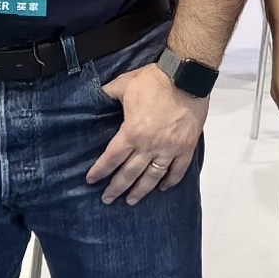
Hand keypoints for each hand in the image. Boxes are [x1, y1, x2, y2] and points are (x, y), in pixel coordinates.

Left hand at [89, 56, 208, 205]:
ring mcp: (169, 149)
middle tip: (108, 199)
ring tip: (132, 200)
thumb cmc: (154, 81)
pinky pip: (178, 170)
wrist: (186, 77)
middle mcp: (149, 146)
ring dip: (141, 190)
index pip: (111, 158)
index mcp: (131, 133)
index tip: (92, 180)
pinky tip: (163, 188)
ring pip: (152, 177)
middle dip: (117, 188)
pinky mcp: (186, 147)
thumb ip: (108, 93)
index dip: (100, 171)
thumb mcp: (123, 84)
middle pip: (129, 173)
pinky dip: (171, 181)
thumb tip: (96, 96)